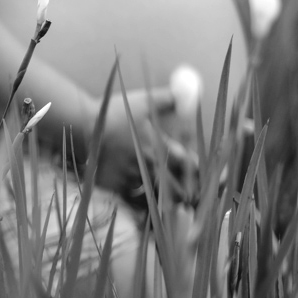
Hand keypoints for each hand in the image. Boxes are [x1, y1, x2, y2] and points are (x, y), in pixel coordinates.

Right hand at [89, 87, 198, 209]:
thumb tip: (190, 94)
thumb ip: (169, 99)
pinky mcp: (116, 187)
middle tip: (193, 195)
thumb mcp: (143, 101)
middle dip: (188, 194)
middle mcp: (148, 167)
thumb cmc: (115, 113)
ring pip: (157, 199)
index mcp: (160, 147)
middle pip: (178, 191)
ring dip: (166, 200)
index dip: (203, 175)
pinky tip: (147, 198)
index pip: (190, 167)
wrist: (82, 127)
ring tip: (174, 203)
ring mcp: (132, 179)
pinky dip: (143, 201)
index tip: (215, 180)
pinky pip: (135, 201)